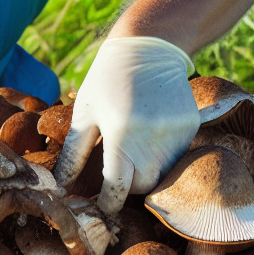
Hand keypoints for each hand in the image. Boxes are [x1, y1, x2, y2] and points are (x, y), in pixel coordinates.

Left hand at [54, 36, 198, 214]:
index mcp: (121, 134)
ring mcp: (176, 134)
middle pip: (143, 187)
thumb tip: (62, 185)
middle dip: (128, 188)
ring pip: (163, 175)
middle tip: (115, 176)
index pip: (117, 187)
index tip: (101, 207)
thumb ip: (75, 151)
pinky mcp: (191, 128)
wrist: (147, 47)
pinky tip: (150, 135)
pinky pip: (178, 157)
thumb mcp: (85, 111)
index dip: (108, 203)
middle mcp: (153, 138)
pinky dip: (163, 156)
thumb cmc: (106, 79)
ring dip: (147, 173)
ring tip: (132, 152)